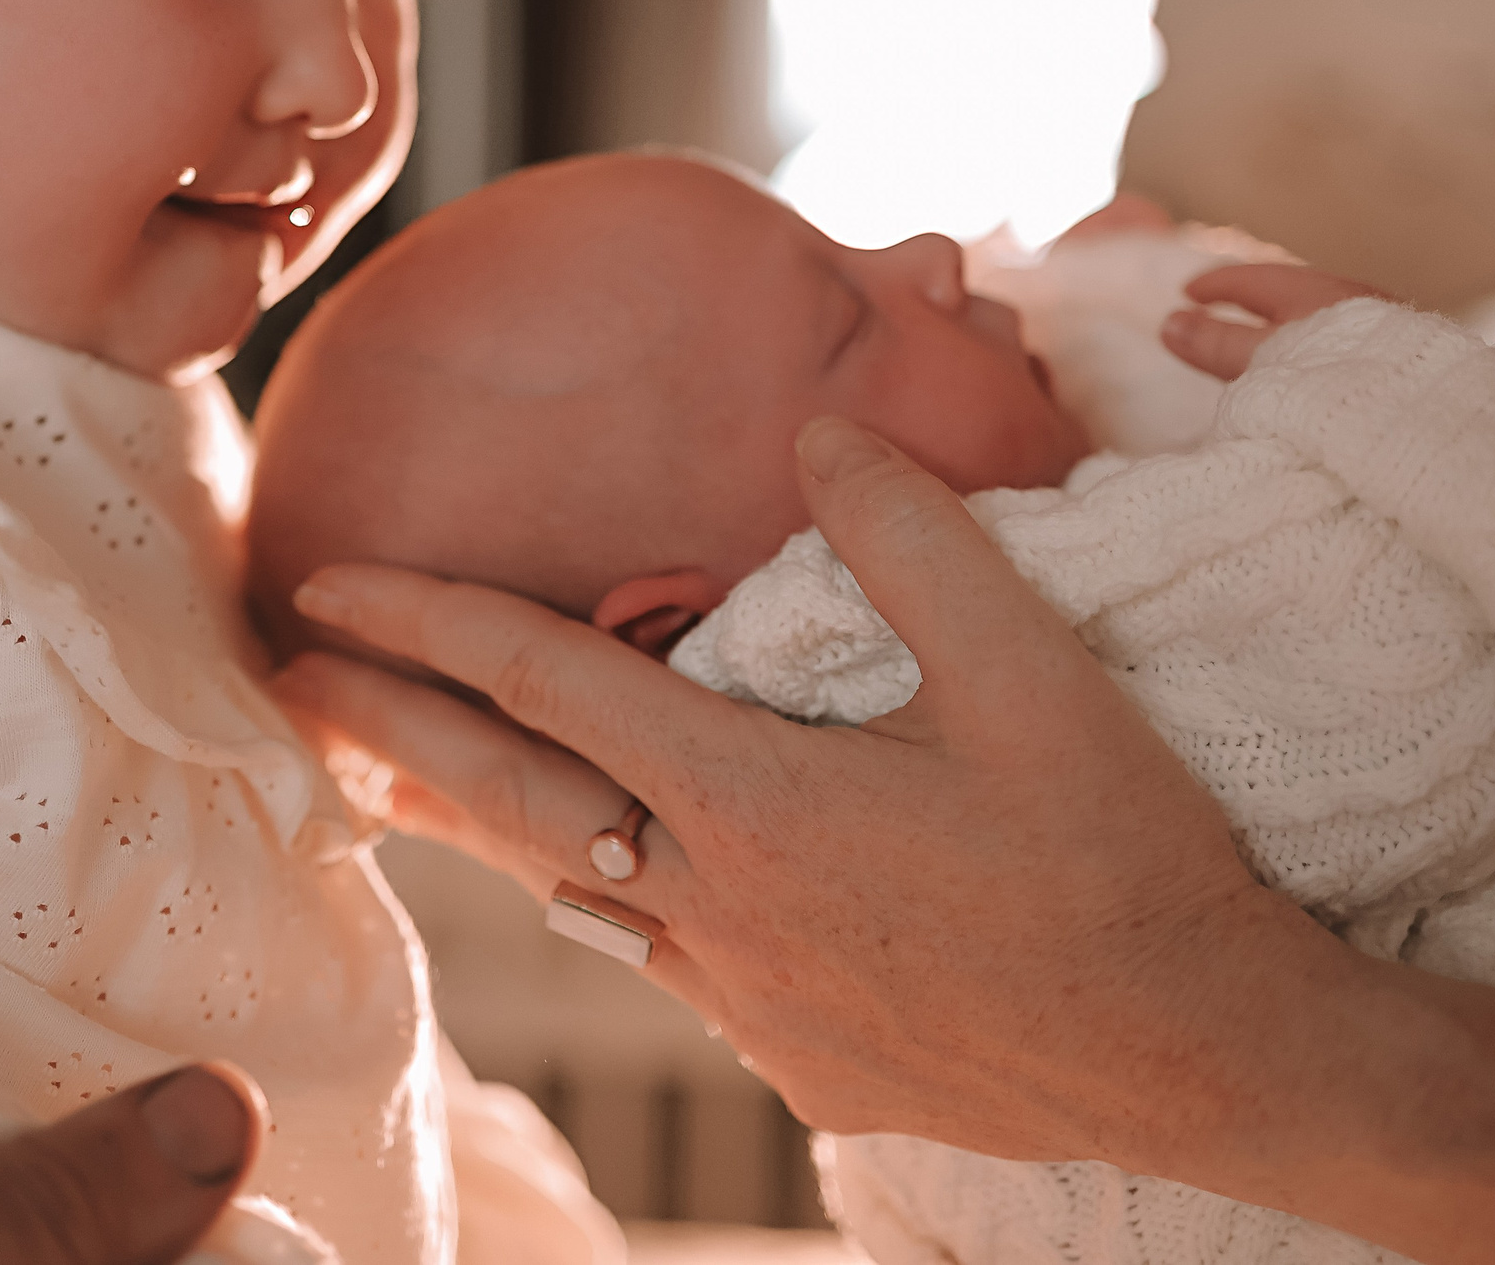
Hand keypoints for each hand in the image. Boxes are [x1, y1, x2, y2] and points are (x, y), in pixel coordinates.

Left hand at [277, 417, 1329, 1171]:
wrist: (1203, 1053)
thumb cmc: (1122, 857)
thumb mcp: (1034, 673)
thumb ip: (912, 537)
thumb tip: (813, 433)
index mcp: (756, 800)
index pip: (546, 686)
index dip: (424, 621)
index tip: (321, 584)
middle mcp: (721, 908)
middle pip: (512, 801)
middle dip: (390, 728)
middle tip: (290, 677)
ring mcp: (751, 1001)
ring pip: (574, 896)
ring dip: (485, 824)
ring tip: (406, 776)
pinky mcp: (798, 1061)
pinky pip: (665, 965)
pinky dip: (609, 904)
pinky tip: (613, 889)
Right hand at [1160, 262, 1382, 380]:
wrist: (1419, 411)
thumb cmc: (1335, 378)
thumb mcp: (1263, 362)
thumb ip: (1219, 344)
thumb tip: (1170, 322)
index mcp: (1312, 294)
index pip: (1254, 279)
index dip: (1216, 285)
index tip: (1186, 293)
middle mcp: (1350, 301)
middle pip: (1290, 294)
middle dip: (1252, 302)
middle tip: (1220, 312)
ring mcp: (1380, 330)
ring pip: (1319, 320)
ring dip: (1285, 329)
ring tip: (1262, 347)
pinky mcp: (1398, 360)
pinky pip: (1342, 343)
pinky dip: (1313, 350)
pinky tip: (1313, 374)